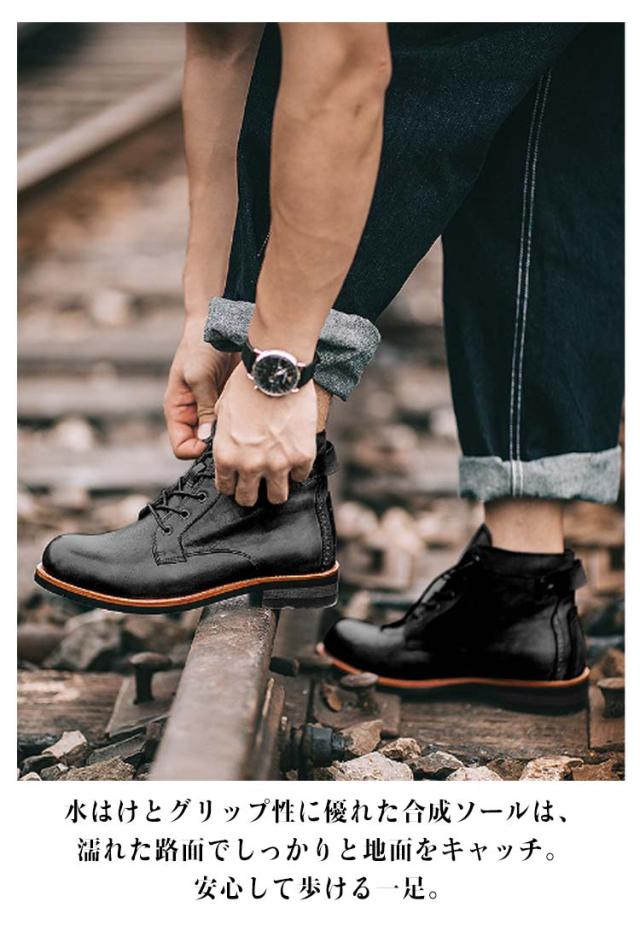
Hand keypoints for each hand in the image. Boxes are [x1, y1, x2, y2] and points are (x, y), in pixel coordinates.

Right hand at [164, 318, 238, 458]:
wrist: (222, 322)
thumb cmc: (202, 344)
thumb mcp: (199, 375)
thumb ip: (204, 408)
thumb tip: (207, 440)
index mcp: (179, 409)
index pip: (181, 446)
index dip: (195, 450)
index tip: (214, 445)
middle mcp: (195, 414)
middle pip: (203, 446)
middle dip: (218, 447)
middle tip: (236, 440)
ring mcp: (214, 409)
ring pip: (222, 438)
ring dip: (234, 437)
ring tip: (248, 429)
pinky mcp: (231, 403)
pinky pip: (238, 424)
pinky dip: (246, 425)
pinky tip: (255, 418)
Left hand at [213, 363, 317, 504]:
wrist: (276, 369)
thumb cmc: (247, 384)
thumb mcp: (223, 411)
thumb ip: (223, 437)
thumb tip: (227, 448)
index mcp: (226, 455)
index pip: (226, 488)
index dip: (233, 484)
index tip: (239, 479)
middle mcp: (250, 465)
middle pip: (249, 499)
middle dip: (252, 491)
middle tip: (259, 482)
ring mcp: (278, 464)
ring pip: (278, 497)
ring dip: (277, 487)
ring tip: (279, 475)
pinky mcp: (302, 457)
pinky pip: (301, 476)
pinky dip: (298, 469)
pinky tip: (295, 456)